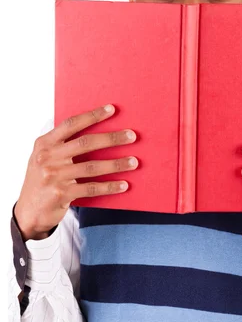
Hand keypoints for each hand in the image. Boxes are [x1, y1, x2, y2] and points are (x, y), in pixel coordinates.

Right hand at [14, 104, 137, 240]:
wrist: (29, 212)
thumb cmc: (42, 180)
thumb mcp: (43, 158)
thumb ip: (61, 144)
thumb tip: (95, 129)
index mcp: (44, 143)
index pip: (71, 124)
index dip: (92, 116)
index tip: (111, 109)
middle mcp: (47, 157)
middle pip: (86, 143)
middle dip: (112, 138)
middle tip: (132, 136)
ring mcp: (54, 176)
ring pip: (92, 167)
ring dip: (116, 164)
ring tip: (134, 162)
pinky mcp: (61, 194)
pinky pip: (91, 188)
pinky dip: (110, 187)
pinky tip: (124, 185)